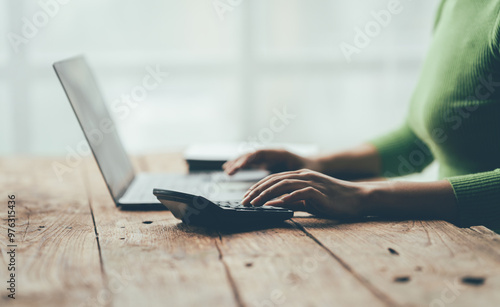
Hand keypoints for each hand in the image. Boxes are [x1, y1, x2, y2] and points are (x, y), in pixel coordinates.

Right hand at [223, 149, 317, 174]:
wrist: (316, 164)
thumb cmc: (311, 170)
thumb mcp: (303, 175)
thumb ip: (292, 182)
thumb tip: (282, 194)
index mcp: (281, 152)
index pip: (260, 153)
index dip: (249, 159)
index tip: (239, 167)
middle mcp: (272, 152)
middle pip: (252, 154)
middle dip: (239, 162)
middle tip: (229, 172)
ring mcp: (268, 155)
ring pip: (249, 157)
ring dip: (238, 163)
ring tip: (227, 171)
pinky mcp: (266, 161)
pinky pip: (250, 161)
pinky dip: (241, 165)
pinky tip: (231, 170)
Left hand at [241, 169, 367, 217]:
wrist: (357, 198)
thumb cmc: (333, 201)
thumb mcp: (308, 201)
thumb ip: (291, 201)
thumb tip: (272, 204)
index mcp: (300, 175)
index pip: (273, 179)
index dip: (258, 187)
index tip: (246, 197)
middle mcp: (304, 175)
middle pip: (274, 180)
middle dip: (257, 191)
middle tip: (244, 201)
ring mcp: (312, 182)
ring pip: (284, 185)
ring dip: (267, 194)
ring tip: (255, 203)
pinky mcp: (320, 191)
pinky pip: (301, 193)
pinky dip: (288, 197)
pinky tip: (277, 203)